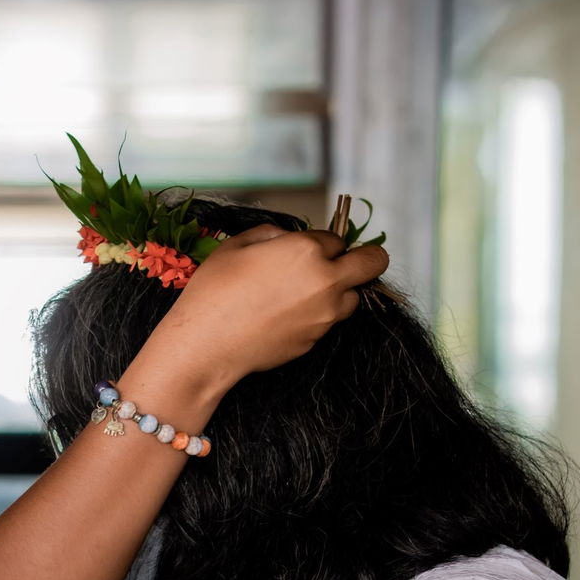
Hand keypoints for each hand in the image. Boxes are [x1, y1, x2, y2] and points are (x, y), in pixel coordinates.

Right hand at [138, 226, 389, 395]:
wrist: (206, 345)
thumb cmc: (214, 292)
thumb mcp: (236, 245)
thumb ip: (271, 234)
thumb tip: (288, 239)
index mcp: (306, 250)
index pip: (337, 239)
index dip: (323, 243)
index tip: (310, 249)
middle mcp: (325, 281)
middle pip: (373, 263)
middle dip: (368, 258)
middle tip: (352, 261)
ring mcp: (324, 315)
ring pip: (353, 298)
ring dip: (339, 291)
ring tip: (306, 295)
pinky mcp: (315, 341)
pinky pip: (327, 323)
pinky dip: (316, 318)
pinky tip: (284, 318)